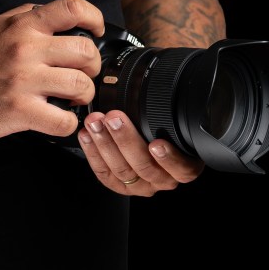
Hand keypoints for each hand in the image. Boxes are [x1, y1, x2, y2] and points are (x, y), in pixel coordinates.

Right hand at [0, 0, 105, 143]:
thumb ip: (22, 17)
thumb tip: (47, 12)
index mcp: (22, 25)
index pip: (72, 8)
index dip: (94, 18)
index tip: (96, 32)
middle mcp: (25, 48)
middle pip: (86, 51)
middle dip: (92, 66)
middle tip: (81, 75)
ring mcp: (24, 80)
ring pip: (81, 86)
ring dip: (83, 96)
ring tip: (70, 99)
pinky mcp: (20, 111)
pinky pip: (65, 121)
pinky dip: (68, 124)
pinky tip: (57, 119)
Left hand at [76, 110, 204, 194]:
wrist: (142, 146)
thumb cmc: (160, 131)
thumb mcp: (170, 123)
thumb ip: (166, 115)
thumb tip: (159, 83)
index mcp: (182, 166)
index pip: (182, 169)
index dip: (169, 158)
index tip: (156, 143)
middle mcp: (162, 179)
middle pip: (145, 166)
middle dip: (126, 140)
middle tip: (114, 118)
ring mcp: (140, 184)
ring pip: (122, 170)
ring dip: (105, 143)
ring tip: (95, 122)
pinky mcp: (119, 186)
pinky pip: (104, 173)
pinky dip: (93, 153)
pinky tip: (86, 135)